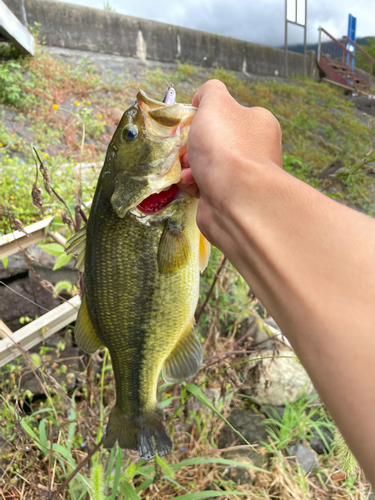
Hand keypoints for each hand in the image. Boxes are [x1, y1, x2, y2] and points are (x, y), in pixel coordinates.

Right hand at [178, 79, 282, 248]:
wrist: (236, 199)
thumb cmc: (226, 146)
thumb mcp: (215, 103)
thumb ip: (209, 92)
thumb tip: (203, 98)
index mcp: (260, 124)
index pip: (230, 114)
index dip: (206, 118)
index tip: (192, 124)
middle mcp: (257, 150)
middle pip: (217, 141)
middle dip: (195, 145)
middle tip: (186, 150)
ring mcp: (245, 177)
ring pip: (209, 165)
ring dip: (190, 166)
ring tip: (186, 170)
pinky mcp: (232, 199)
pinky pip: (207, 187)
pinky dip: (195, 185)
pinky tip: (191, 185)